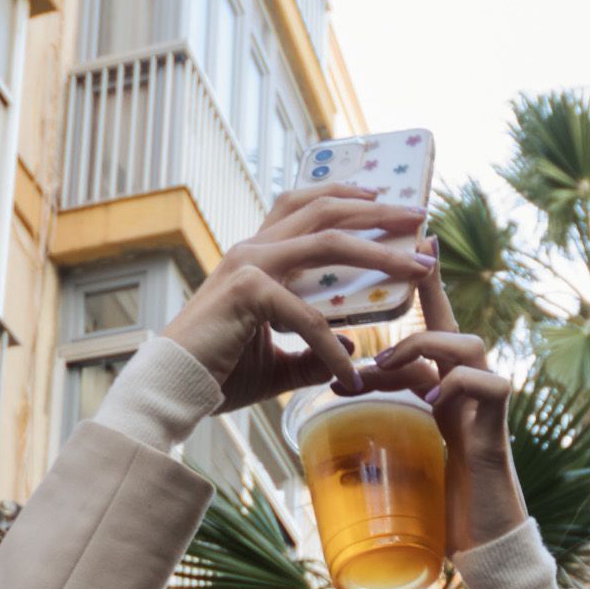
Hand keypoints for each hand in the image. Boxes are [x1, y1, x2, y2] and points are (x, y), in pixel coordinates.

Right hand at [161, 185, 432, 414]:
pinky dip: (333, 347)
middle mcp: (253, 250)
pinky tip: (350, 374)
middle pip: (323, 209)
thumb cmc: (216, 374)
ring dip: (378, 250)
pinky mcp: (246, 292)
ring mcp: (248, 265)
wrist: (171, 390)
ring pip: (326, 242)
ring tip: (416, 264)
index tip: (387, 204)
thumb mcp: (275, 363)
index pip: (305, 207)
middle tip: (418, 217)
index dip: (347, 198)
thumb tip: (349, 350)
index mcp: (257, 256)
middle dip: (377, 210)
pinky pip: (308, 316)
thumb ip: (311, 355)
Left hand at [362, 267, 524, 556]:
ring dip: (420, 349)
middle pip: (449, 320)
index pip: (432, 315)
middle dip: (415, 309)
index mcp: (448, 376)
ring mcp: (488, 398)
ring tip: (386, 369)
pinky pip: (482, 382)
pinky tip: (427, 401)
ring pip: (465, 343)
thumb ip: (387, 393)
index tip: (413, 232)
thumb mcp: (406, 426)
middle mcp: (473, 378)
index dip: (421, 276)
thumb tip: (345, 373)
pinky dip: (450, 385)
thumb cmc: (443, 486)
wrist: (480, 536)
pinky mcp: (498, 423)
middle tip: (374, 318)